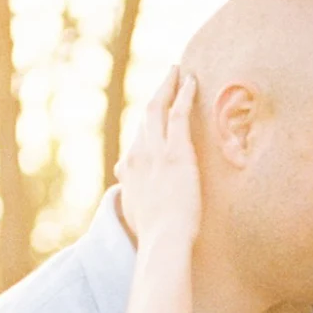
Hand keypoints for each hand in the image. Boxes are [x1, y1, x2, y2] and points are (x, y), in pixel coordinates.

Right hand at [117, 67, 201, 255]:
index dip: (147, 123)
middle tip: (166, 78)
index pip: (137, 138)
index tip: (155, 112)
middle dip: (156, 94)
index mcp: (130, 170)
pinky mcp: (176, 152)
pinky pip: (178, 114)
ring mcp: (156, 152)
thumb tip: (121, 178)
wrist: (164, 241)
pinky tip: (191, 81)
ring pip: (158, 108)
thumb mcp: (135, 211)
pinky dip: (183, 94)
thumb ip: (129, 192)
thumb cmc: (155, 236)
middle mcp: (138, 155)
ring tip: (176, 71)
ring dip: (167, 86)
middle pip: (144, 117)